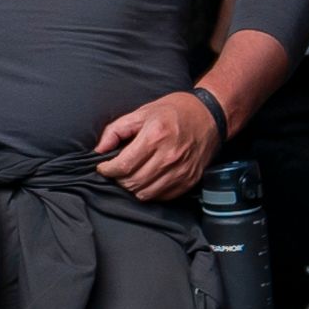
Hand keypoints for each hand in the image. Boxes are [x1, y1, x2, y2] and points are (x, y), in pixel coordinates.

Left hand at [93, 82, 226, 200]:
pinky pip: (162, 196)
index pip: (124, 165)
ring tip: (130, 176)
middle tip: (117, 171)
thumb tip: (98, 149)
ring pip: (145, 194)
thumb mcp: (142, 112)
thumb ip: (116, 130)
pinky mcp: (189, 180)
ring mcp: (181, 171)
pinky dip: (149, 192)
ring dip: (132, 188)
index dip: (108, 170)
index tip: (103, 167)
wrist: (210, 116)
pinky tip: (147, 180)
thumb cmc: (174, 111)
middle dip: (118, 179)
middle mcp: (169, 156)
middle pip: (133, 182)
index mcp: (155, 136)